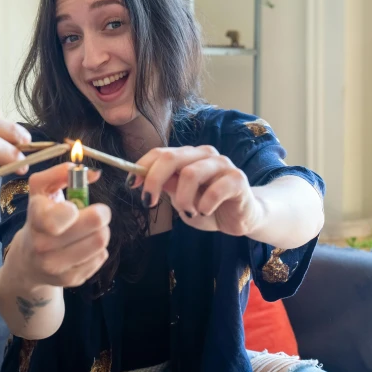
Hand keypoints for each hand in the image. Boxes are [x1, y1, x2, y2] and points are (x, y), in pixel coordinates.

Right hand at [6, 163, 109, 289]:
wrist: (26, 261)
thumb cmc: (40, 217)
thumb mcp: (42, 190)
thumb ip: (62, 173)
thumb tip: (94, 174)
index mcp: (35, 219)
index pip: (58, 219)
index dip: (75, 210)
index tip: (76, 206)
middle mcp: (41, 246)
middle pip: (94, 231)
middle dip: (101, 216)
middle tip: (98, 212)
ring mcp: (56, 266)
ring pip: (100, 243)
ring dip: (101, 232)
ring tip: (91, 229)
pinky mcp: (70, 280)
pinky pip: (101, 258)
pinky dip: (98, 249)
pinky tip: (85, 246)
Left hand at [132, 146, 265, 235]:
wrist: (240, 218)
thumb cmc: (207, 206)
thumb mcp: (180, 199)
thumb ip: (167, 187)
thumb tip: (142, 178)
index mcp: (187, 156)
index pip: (160, 152)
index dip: (142, 167)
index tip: (131, 185)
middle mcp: (204, 154)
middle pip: (171, 157)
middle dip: (154, 180)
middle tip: (148, 203)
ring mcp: (222, 164)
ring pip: (191, 173)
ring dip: (183, 199)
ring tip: (188, 212)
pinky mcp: (238, 179)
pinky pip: (215, 189)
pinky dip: (204, 204)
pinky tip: (206, 211)